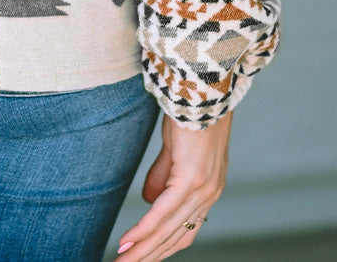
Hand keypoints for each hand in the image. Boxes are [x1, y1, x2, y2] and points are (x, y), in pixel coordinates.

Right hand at [115, 109, 230, 258]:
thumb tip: (149, 200)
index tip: (140, 258)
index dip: (160, 247)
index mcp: (207, 191)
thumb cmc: (190, 113)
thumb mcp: (174, 148)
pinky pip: (163, 212)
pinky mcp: (190, 179)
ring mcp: (201, 190)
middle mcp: (207, 196)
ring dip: (142, 251)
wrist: (203, 90)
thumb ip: (163, 175)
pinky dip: (144, 230)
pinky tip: (129, 243)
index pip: (183, 231)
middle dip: (148, 257)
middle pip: (175, 237)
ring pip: (167, 230)